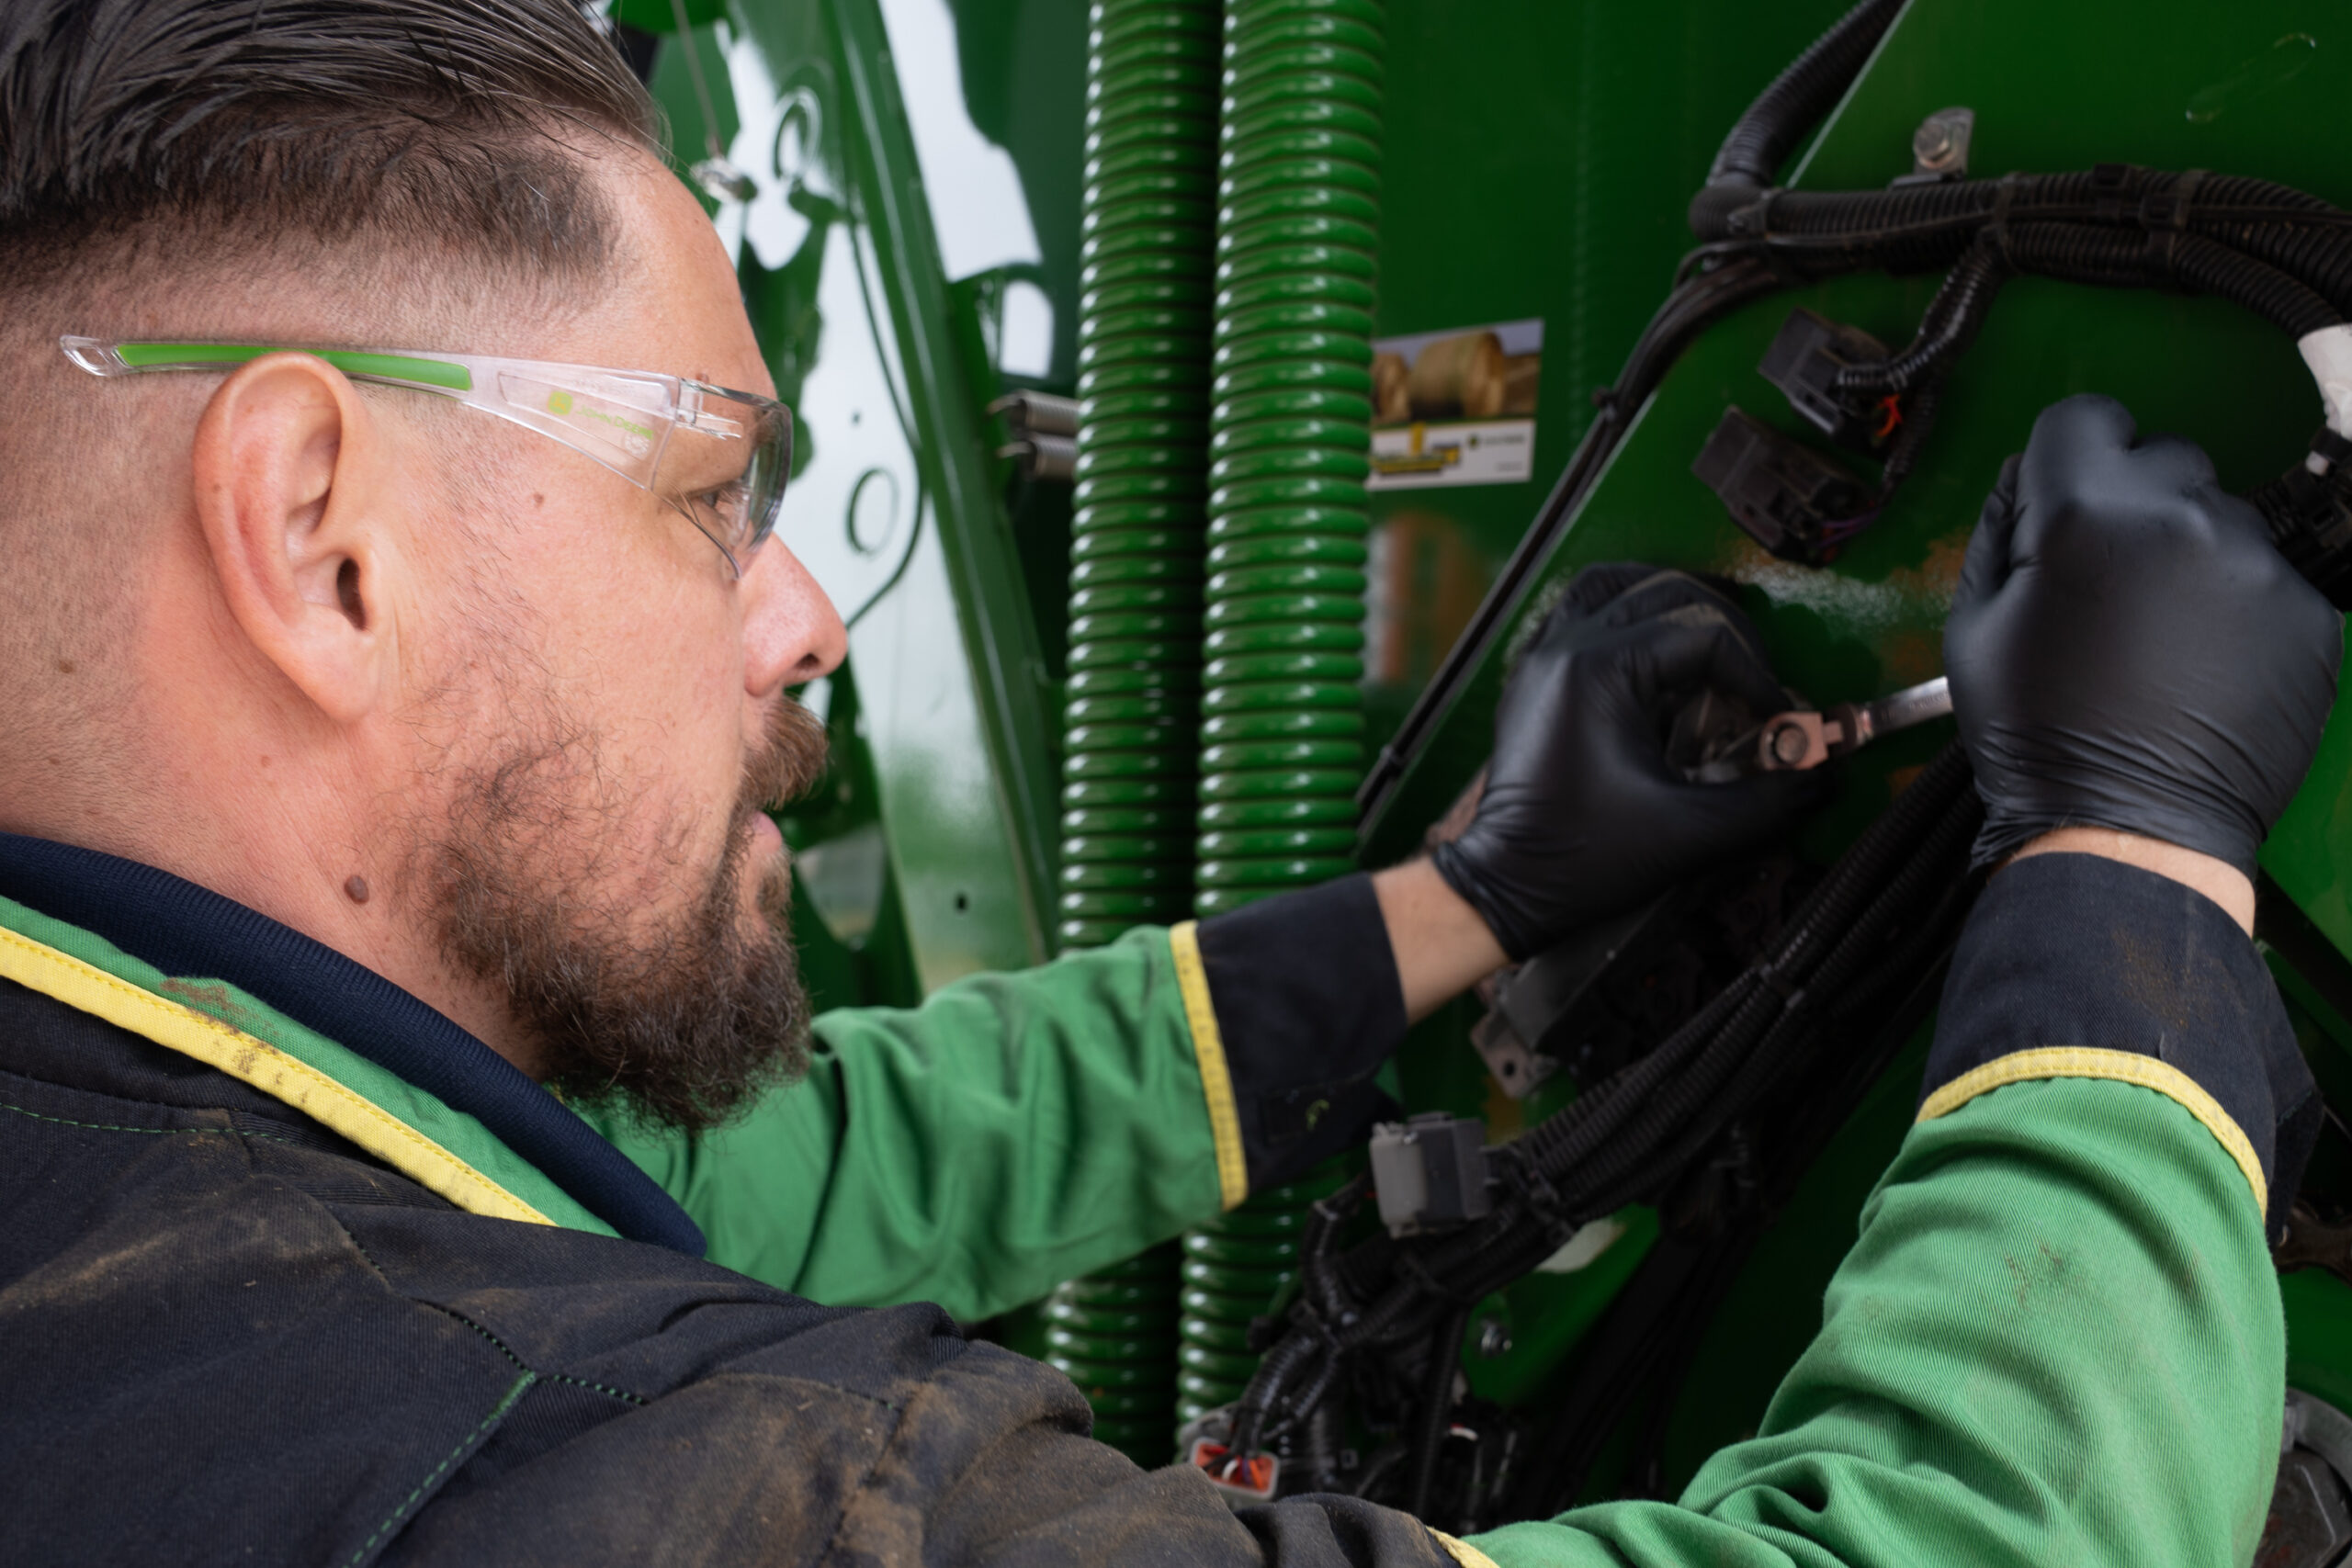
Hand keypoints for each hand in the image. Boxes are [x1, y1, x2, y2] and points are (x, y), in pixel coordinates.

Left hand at [1431, 565, 1823, 960]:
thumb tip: (1822, 773)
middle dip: (1726, 633)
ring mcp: (1542, 656)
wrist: (1505, 886)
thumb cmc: (1582, 858)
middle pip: (1666, 594)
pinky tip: (1651, 651)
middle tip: (1755, 683)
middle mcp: (1566, 647)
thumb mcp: (1691, 833)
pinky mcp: (1531, 677)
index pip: (1705, 636)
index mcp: (1601, 669)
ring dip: (1667, 600)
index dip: (1754, 675)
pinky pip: (1577, 612)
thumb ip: (1768, 801)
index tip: (1776, 719)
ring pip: (1612, 585)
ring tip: (1711, 635)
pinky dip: (1621, 615)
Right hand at [1945, 394, 2342, 876]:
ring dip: (2186, 555)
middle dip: (2130, 503)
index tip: (2062, 502)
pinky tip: (2199, 664)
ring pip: (2217, 518)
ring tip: (2158, 636)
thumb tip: (2027, 479)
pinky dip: (2231, 607)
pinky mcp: (2305, 613)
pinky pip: (2262, 576)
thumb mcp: (1974, 627)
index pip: (2085, 417)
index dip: (2065, 457)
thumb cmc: (2035, 735)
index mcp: (2087, 516)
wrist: (2125, 832)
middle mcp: (2183, 519)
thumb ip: (2000, 530)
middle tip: (2108, 583)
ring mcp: (2257, 566)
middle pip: (2162, 458)